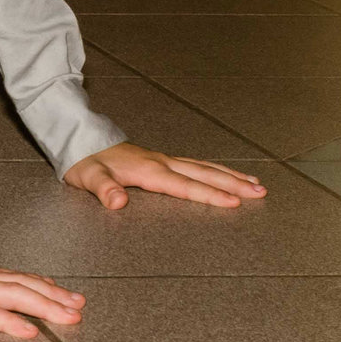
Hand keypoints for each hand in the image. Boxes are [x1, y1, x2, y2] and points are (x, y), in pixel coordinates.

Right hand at [0, 245, 83, 338]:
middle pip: (19, 284)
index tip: (53, 285)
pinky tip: (30, 330)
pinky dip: (12, 322)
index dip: (32, 281)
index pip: (4, 276)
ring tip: (70, 314)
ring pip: (13, 295)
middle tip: (78, 302)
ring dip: (46, 305)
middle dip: (52, 294)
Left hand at [62, 142, 265, 210]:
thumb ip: (103, 189)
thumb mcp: (87, 176)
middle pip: (204, 174)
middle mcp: (161, 162)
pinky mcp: (160, 160)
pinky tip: (225, 176)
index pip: (185, 185)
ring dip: (230, 176)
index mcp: (148, 169)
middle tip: (261, 192)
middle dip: (233, 184)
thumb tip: (118, 202)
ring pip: (203, 167)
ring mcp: (162, 159)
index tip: (235, 202)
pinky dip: (215, 171)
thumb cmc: (83, 159)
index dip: (210, 195)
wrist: (78, 139)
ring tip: (255, 184)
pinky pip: (195, 165)